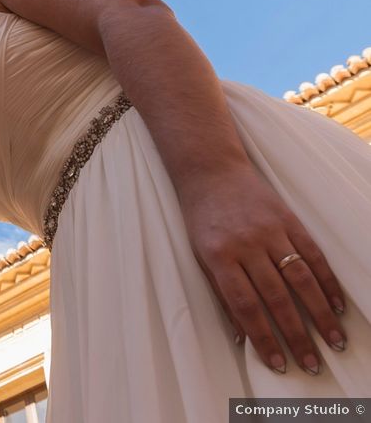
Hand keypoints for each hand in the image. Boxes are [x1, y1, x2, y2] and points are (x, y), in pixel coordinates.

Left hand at [181, 166, 346, 374]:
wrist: (211, 172)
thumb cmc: (202, 220)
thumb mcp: (200, 258)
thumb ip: (222, 296)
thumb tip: (242, 339)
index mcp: (219, 257)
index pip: (245, 306)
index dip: (263, 338)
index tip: (278, 364)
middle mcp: (246, 245)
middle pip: (276, 298)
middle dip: (296, 335)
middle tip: (312, 364)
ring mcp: (270, 231)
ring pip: (300, 279)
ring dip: (319, 314)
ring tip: (334, 341)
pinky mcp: (289, 220)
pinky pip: (313, 255)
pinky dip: (327, 282)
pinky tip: (336, 305)